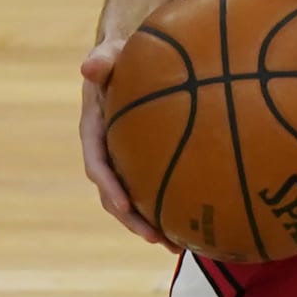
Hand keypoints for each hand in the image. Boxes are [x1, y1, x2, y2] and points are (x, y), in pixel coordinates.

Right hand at [79, 37, 178, 251]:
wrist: (133, 53)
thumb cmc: (123, 52)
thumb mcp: (112, 52)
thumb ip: (103, 57)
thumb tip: (90, 64)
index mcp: (96, 131)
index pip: (98, 165)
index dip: (110, 188)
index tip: (124, 207)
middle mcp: (111, 149)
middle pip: (118, 194)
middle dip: (136, 220)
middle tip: (159, 239)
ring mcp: (131, 156)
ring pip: (140, 196)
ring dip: (157, 221)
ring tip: (183, 245)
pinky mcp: (153, 156)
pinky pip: (164, 181)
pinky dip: (179, 199)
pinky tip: (206, 216)